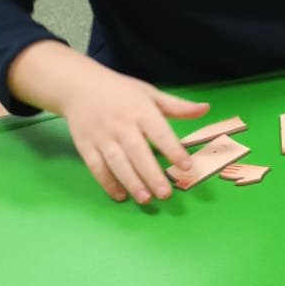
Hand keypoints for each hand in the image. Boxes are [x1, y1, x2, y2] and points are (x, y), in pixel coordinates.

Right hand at [59, 67, 208, 204]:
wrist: (79, 86)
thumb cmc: (122, 92)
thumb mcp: (150, 94)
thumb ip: (177, 106)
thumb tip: (205, 109)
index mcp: (140, 111)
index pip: (160, 133)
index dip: (173, 150)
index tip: (186, 166)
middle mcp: (121, 125)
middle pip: (138, 153)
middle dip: (152, 175)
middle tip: (166, 194)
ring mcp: (101, 137)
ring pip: (117, 163)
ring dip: (131, 182)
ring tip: (146, 199)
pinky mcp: (85, 146)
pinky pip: (96, 167)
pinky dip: (107, 183)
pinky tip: (120, 195)